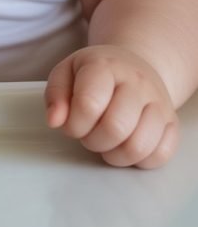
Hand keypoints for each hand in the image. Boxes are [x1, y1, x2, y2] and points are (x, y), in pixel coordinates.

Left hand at [44, 45, 178, 167]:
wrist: (133, 66)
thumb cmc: (94, 75)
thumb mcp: (66, 74)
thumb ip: (55, 95)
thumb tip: (55, 121)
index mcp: (105, 66)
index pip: (89, 104)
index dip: (74, 124)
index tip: (72, 123)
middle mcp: (136, 81)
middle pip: (115, 128)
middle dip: (94, 141)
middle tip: (89, 133)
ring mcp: (158, 101)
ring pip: (138, 146)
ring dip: (115, 155)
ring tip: (107, 141)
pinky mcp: (172, 122)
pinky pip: (161, 155)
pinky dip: (140, 160)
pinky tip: (127, 145)